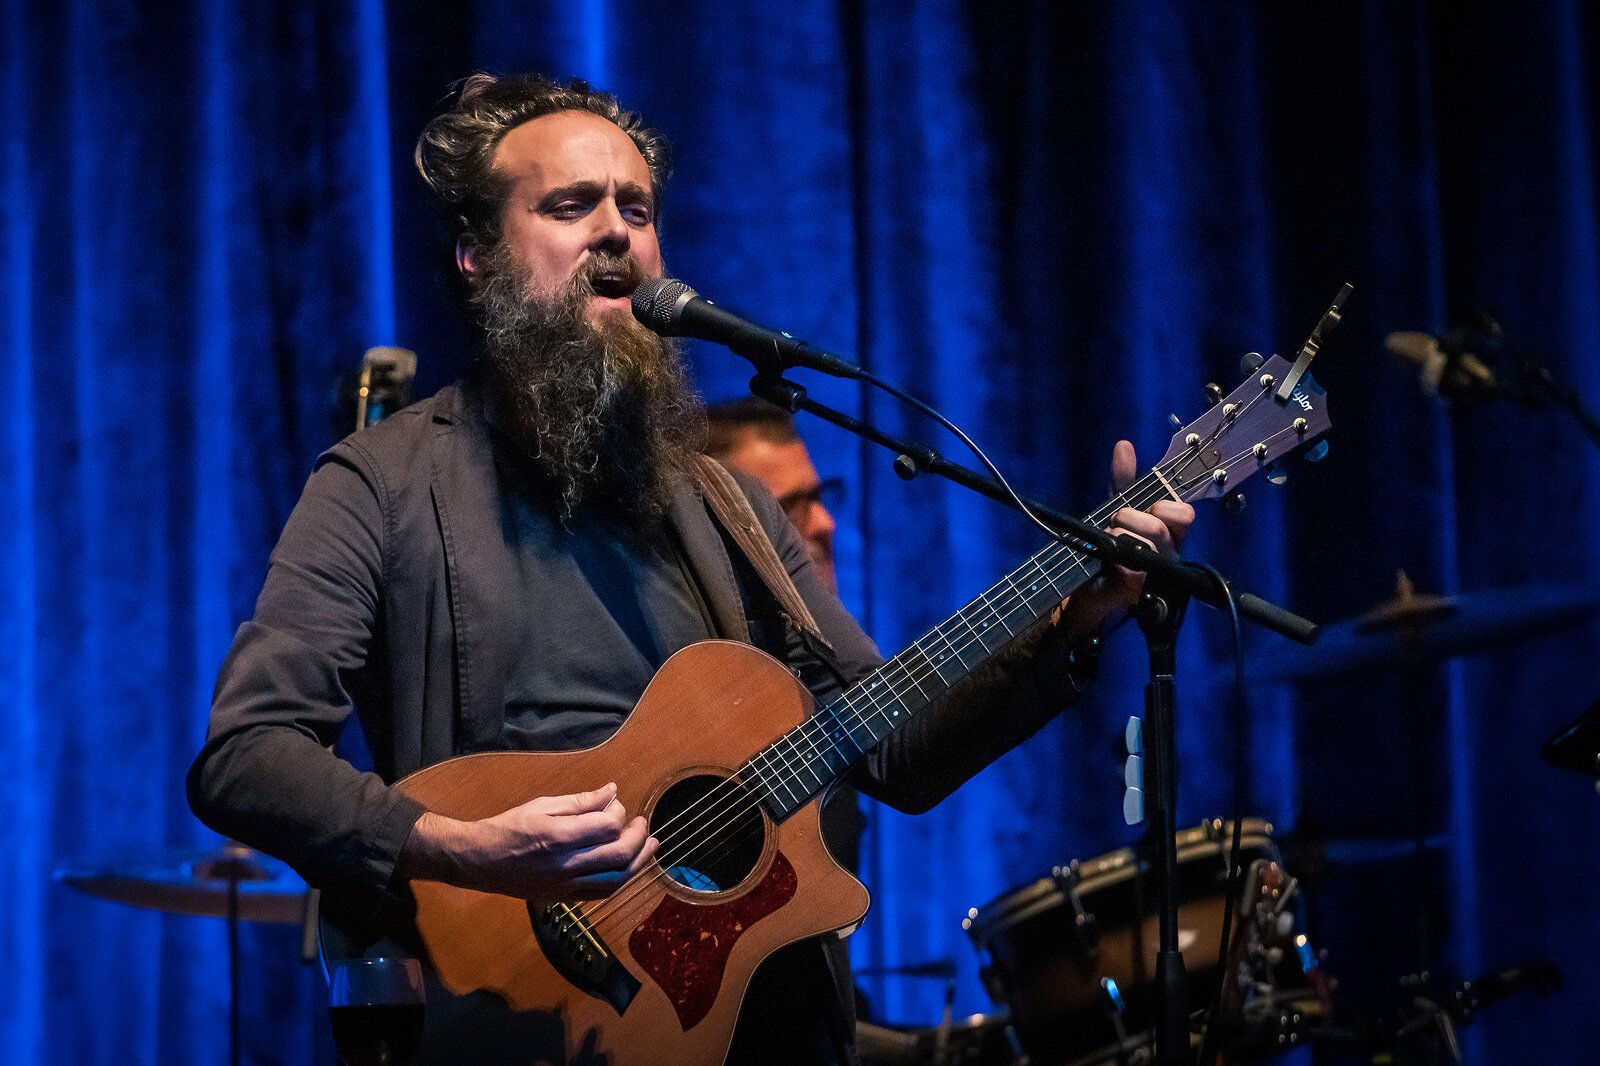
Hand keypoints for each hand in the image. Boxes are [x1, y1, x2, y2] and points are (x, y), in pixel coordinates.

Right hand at [400, 783, 659, 901]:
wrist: (480, 861)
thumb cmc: (509, 827)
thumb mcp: (543, 805)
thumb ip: (580, 801)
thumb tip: (612, 791)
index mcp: (559, 837)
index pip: (607, 827)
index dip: (619, 814)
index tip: (616, 804)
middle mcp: (565, 864)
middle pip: (619, 855)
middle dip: (639, 838)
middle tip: (642, 824)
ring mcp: (566, 885)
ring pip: (617, 880)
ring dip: (639, 862)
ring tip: (649, 846)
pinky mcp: (564, 897)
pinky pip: (602, 893)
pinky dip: (621, 879)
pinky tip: (628, 866)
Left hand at [1056, 439, 1194, 637]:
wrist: (1085, 585)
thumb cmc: (1107, 545)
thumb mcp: (1114, 506)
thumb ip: (1122, 479)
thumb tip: (1124, 446)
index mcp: (1170, 532)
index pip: (1184, 513)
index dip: (1166, 506)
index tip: (1148, 505)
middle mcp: (1169, 553)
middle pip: (1162, 524)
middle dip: (1132, 516)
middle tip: (1115, 521)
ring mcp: (1156, 575)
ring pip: (1148, 544)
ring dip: (1120, 535)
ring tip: (1108, 541)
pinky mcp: (1139, 590)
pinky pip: (1132, 568)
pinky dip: (1115, 559)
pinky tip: (1108, 561)